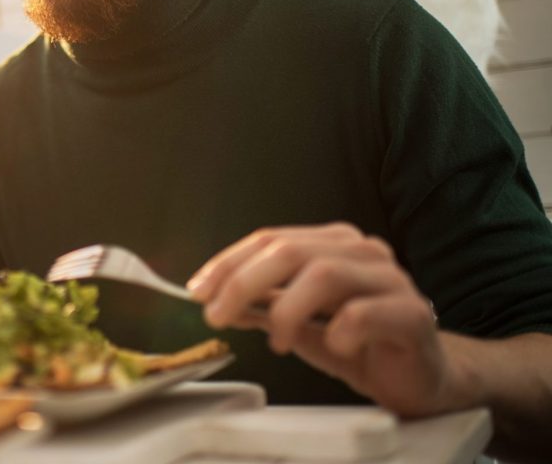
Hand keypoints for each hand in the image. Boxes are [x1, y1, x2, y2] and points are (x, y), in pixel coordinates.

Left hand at [187, 222, 464, 416]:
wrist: (421, 377)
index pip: (269, 239)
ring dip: (286, 309)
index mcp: (332, 244)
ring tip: (275, 342)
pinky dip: (337, 330)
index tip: (197, 291)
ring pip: (325, 274)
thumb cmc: (358, 342)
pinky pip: (365, 312)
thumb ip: (259, 306)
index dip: (228, 263)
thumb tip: (211, 298)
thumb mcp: (297, 323)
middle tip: (217, 316)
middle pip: (290, 251)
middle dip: (243, 283)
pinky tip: (331, 347)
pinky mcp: (413, 315)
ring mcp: (391, 279)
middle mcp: (361, 252)